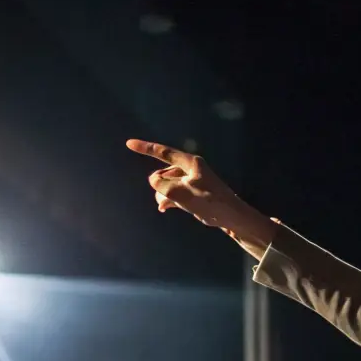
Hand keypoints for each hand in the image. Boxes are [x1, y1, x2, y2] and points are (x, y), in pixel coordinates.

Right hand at [126, 139, 276, 258]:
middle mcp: (191, 169)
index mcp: (190, 163)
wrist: (231, 217)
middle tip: (164, 200)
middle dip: (159, 185)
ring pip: (169, 184)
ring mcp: (193, 181)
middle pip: (165, 172)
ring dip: (164, 195)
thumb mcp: (182, 193)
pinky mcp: (195, 193)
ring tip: (165, 208)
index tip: (129, 143)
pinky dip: (169, 199)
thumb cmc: (210, 203)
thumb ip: (163, 185)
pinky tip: (164, 209)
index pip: (163, 152)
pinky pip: (176, 192)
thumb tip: (153, 180)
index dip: (146, 148)